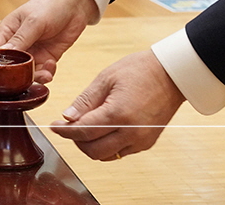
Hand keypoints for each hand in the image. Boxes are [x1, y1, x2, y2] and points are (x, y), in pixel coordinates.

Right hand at [0, 0, 98, 83]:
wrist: (75, 4)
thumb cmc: (50, 4)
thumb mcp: (34, 21)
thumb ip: (19, 39)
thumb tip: (2, 54)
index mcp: (7, 31)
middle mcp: (17, 43)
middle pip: (9, 67)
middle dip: (17, 75)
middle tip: (27, 77)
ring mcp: (32, 51)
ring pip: (26, 73)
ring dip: (35, 77)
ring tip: (44, 73)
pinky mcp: (46, 57)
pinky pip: (43, 72)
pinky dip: (47, 73)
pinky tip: (52, 65)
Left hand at [49, 49, 185, 161]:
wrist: (171, 73)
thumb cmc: (140, 70)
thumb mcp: (106, 78)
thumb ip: (86, 101)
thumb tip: (67, 118)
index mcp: (118, 113)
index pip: (83, 131)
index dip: (64, 131)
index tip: (53, 127)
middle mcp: (131, 132)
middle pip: (93, 150)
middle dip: (76, 140)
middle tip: (69, 126)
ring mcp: (141, 140)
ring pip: (106, 156)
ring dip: (91, 146)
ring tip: (85, 127)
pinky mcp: (147, 142)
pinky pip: (120, 152)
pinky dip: (107, 146)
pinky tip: (103, 130)